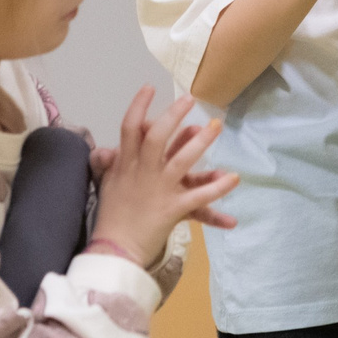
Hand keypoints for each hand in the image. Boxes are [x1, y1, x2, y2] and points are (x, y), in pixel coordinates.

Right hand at [89, 87, 239, 268]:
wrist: (114, 250)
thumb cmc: (112, 215)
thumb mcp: (108, 184)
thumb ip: (112, 163)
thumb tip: (105, 148)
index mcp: (126, 165)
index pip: (129, 129)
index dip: (138, 106)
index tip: (149, 87)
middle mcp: (142, 173)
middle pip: (157, 137)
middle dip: (173, 116)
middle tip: (189, 99)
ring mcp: (159, 190)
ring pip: (182, 160)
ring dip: (201, 143)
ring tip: (216, 126)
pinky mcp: (172, 209)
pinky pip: (199, 196)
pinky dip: (217, 187)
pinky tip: (233, 178)